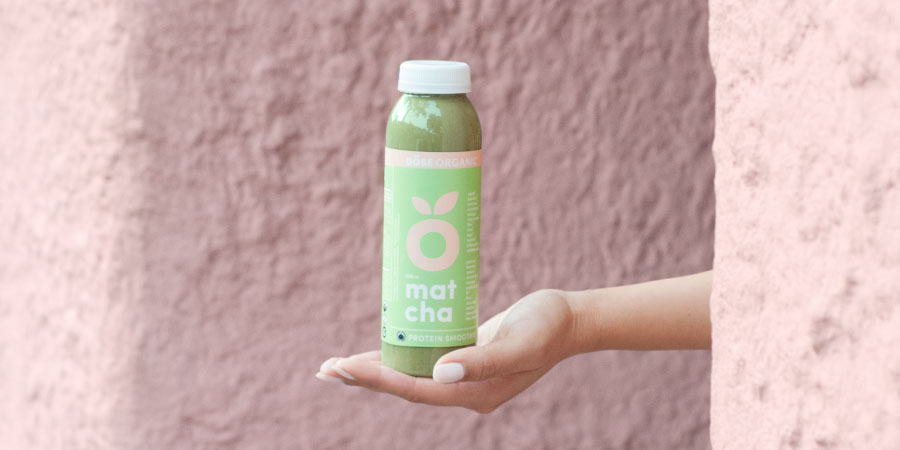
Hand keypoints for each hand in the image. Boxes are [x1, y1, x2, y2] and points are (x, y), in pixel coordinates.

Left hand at [316, 289, 576, 412]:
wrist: (572, 320)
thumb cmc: (547, 327)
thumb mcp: (518, 344)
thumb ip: (482, 361)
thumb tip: (439, 371)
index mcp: (472, 394)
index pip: (413, 388)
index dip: (375, 378)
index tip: (341, 367)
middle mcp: (464, 389)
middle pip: (404, 386)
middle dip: (364, 378)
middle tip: (325, 369)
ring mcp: (464, 375)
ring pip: (411, 374)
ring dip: (376, 369)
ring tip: (339, 364)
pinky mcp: (465, 356)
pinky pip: (425, 359)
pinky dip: (400, 353)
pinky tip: (383, 344)